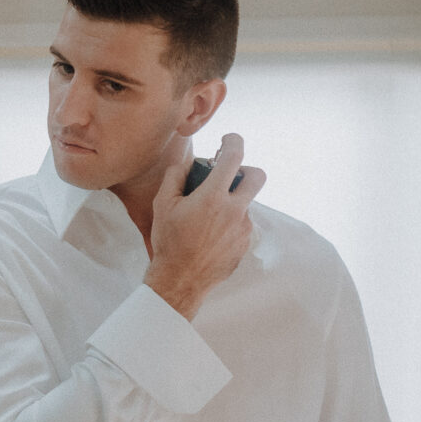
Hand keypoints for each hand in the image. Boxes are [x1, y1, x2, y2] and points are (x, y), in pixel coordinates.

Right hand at [145, 134, 265, 318]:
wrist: (180, 280)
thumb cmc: (169, 242)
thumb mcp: (162, 204)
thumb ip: (176, 176)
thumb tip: (189, 164)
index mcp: (213, 197)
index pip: (234, 156)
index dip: (233, 141)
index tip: (228, 141)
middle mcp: (234, 211)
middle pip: (258, 176)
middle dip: (245, 169)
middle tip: (228, 176)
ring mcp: (242, 229)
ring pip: (246, 203)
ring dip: (231, 201)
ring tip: (207, 217)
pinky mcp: (244, 244)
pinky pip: (241, 224)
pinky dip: (229, 222)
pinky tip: (209, 234)